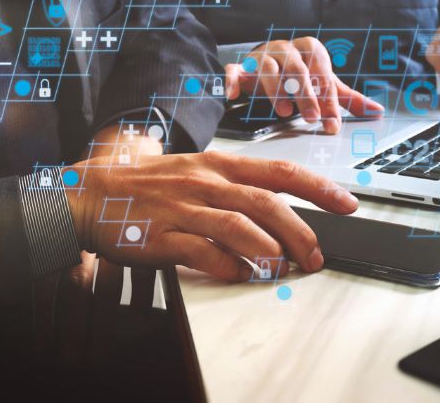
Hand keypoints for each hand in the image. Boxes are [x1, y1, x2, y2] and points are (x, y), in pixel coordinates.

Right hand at [65, 151, 358, 281]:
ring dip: (268, 250)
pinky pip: (202, 253)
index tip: (347, 203)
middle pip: (266, 203)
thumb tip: (280, 207)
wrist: (93, 193)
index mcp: (220, 165)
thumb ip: (237, 187)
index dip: (318, 187)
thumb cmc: (151, 184)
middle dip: (300, 231)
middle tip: (317, 255)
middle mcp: (206, 183)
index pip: (280, 171)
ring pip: (238, 227)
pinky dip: (227, 267)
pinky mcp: (163, 236)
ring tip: (284, 269)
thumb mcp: (198, 171)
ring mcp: (184, 209)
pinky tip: (240, 275)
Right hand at [223, 37, 383, 133]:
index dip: (329, 98)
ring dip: (276, 90)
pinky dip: (231, 80)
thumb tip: (378, 111)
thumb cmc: (298, 74)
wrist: (264, 62)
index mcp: (310, 49)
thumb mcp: (323, 84)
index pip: (322, 73)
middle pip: (298, 67)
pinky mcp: (240, 66)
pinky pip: (233, 70)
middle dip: (307, 94)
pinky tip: (233, 95)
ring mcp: (261, 56)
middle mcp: (286, 49)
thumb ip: (347, 98)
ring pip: (268, 68)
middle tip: (313, 118)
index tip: (332, 122)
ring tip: (286, 113)